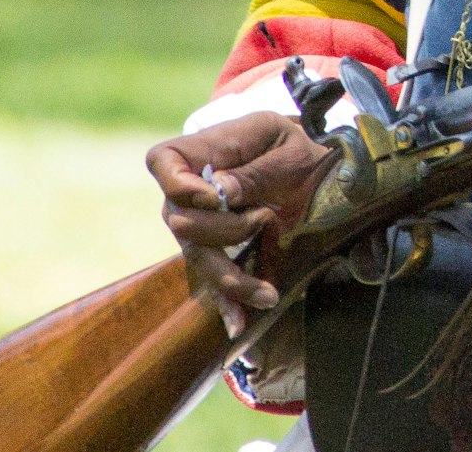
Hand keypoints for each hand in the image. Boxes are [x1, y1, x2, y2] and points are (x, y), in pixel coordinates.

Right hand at [144, 112, 331, 334]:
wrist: (308, 167)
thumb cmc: (294, 147)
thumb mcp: (289, 148)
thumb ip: (257, 170)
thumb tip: (219, 192)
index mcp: (207, 148)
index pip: (163, 161)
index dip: (179, 184)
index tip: (213, 196)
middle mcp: (191, 189)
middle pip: (181, 220)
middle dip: (224, 230)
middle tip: (266, 218)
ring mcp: (198, 220)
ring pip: (197, 256)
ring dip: (231, 277)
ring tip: (267, 292)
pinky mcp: (215, 247)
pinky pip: (212, 278)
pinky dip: (227, 301)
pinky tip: (238, 323)